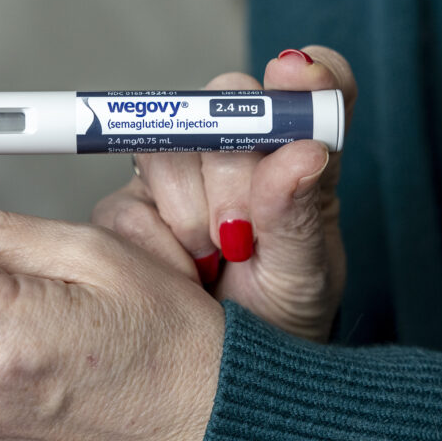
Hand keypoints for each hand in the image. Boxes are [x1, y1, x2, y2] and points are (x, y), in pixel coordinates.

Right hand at [93, 47, 356, 341]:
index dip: (306, 75)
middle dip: (233, 172)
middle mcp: (239, 154)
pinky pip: (128, 201)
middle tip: (240, 235)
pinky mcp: (133, 205)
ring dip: (190, 213)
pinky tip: (180, 268)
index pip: (312, 88)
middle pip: (224, 103)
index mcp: (297, 160)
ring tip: (211, 259)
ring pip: (169, 147)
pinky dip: (155, 242)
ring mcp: (182, 176)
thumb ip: (303, 216)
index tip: (297, 76)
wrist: (221, 366)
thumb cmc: (278, 318)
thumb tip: (303, 152)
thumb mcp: (304, 277)